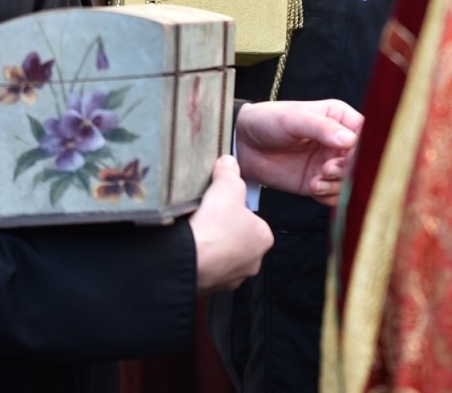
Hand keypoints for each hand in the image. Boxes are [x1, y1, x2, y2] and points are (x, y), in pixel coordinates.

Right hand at [189, 155, 273, 293]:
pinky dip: (199, 260)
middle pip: (238, 239)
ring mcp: (232, 278)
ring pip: (222, 257)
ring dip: (211, 247)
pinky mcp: (211, 288)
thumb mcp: (226, 186)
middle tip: (207, 218)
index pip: (253, 220)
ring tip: (196, 233)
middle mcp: (253, 262)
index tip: (222, 205)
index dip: (236, 209)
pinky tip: (189, 248)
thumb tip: (228, 162)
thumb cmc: (214, 227)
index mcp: (263, 238)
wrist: (188, 259)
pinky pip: (207, 270)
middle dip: (224, 230)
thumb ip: (230, 173)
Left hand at [235, 100, 362, 204]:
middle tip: (327, 168)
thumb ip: (321, 128)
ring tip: (318, 180)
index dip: (360, 146)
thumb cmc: (266, 121)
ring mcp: (329, 163)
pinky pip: (335, 195)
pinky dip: (329, 195)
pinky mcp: (318, 182)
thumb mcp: (293, 118)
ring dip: (338, 184)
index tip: (345, 152)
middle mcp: (337, 141)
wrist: (241, 145)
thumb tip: (350, 140)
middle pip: (361, 160)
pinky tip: (314, 188)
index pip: (364, 132)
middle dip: (348, 168)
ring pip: (350, 180)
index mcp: (338, 117)